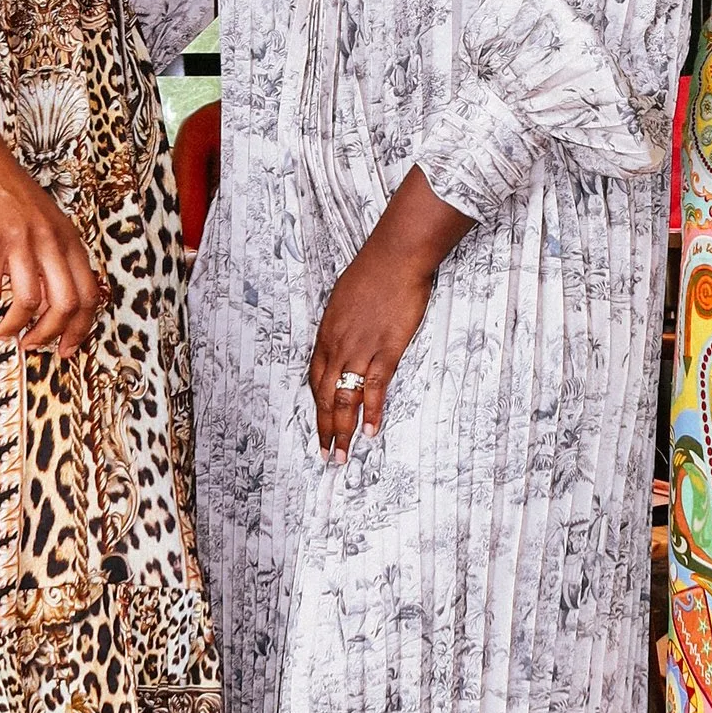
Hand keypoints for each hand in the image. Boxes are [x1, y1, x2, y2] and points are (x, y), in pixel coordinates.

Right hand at [0, 126, 107, 354]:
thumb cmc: (8, 188)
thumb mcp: (46, 217)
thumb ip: (53, 251)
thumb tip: (52, 296)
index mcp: (68, 237)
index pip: (88, 293)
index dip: (81, 328)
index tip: (68, 347)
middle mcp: (50, 241)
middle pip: (66, 305)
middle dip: (50, 335)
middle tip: (33, 346)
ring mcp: (20, 242)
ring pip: (30, 303)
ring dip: (15, 327)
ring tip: (3, 332)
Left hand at [308, 176, 466, 454]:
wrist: (395, 257)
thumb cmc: (372, 271)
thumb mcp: (345, 299)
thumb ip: (343, 324)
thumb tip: (345, 339)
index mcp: (326, 334)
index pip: (316, 379)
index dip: (318, 406)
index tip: (321, 425)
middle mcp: (338, 347)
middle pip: (326, 396)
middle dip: (325, 428)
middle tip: (327, 454)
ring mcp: (361, 350)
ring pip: (346, 399)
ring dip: (343, 430)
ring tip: (343, 455)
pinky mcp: (386, 350)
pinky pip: (375, 389)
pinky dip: (371, 412)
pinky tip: (370, 432)